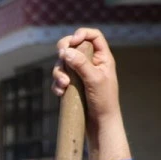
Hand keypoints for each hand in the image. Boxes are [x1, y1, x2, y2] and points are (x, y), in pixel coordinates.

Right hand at [51, 27, 130, 159]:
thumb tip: (65, 51)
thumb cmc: (104, 102)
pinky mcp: (71, 87)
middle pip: (73, 47)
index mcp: (102, 58)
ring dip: (59, 72)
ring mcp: (79, 76)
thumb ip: (81, 64)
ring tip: (64, 85)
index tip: (72, 41)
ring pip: (63, 64)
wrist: (100, 124)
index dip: (81, 34)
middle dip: (64, 52)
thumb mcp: (94, 80)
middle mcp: (90, 64)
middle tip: (61, 56)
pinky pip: (58, 80)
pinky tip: (60, 94)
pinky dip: (57, 85)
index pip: (93, 37)